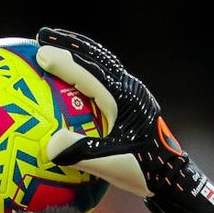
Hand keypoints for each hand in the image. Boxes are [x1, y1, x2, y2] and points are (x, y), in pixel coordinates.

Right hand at [35, 27, 213, 212]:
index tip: (42, 53)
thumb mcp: (111, 164)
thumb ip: (81, 153)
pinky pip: (103, 77)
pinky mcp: (130, 102)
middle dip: (69, 45)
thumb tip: (50, 145)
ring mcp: (131, 94)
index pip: (90, 73)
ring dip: (79, 53)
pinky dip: (85, 69)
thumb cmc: (144, 170)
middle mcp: (129, 90)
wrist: (171, 176)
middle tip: (43, 36)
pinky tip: (70, 77)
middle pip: (96, 58)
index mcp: (124, 99)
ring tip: (55, 46)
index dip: (65, 62)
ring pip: (101, 64)